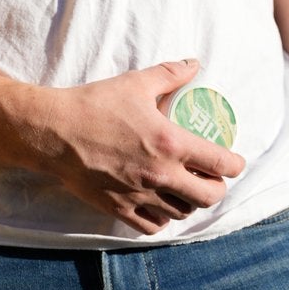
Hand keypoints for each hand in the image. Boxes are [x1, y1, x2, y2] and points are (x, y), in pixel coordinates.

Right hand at [37, 57, 244, 233]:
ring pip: (183, 213)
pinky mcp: (120, 208)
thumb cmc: (93, 105)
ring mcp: (140, 195)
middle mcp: (160, 174)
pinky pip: (153, 226)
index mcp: (170, 143)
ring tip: (184, 190)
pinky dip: (162, 218)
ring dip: (189, 202)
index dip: (235, 164)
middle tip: (211, 178)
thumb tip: (194, 64)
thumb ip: (169, 74)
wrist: (53, 131)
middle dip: (217, 188)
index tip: (234, 162)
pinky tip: (159, 205)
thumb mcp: (134, 83)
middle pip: (209, 196)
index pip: (221, 164)